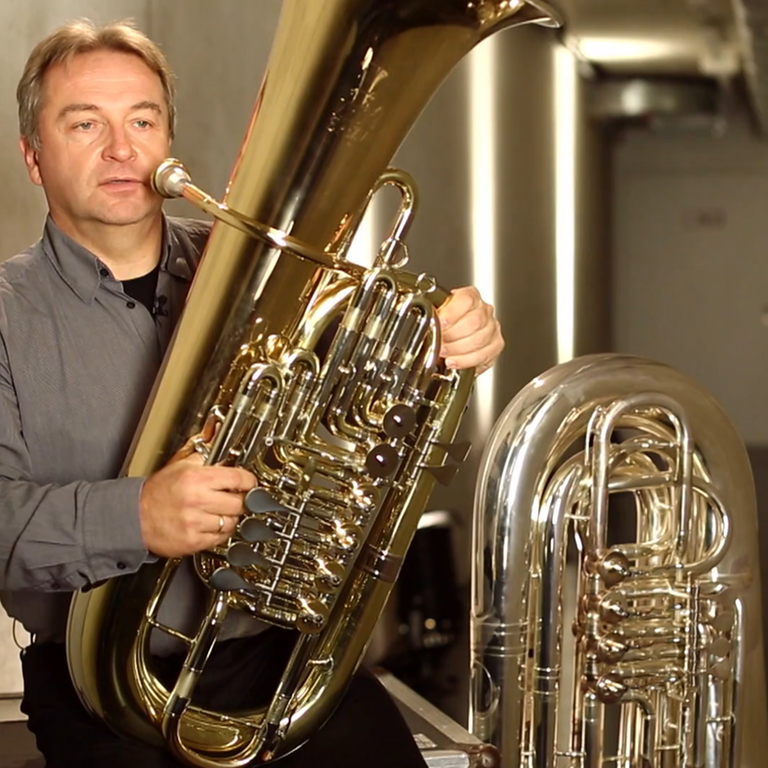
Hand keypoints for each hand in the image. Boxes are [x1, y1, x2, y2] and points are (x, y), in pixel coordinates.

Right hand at [139, 452, 257, 557]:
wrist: (134, 517)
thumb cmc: (155, 492)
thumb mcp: (178, 465)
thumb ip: (202, 455)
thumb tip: (218, 441)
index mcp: (196, 479)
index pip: (237, 478)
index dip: (249, 480)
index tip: (250, 482)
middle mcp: (197, 500)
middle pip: (239, 502)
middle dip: (240, 499)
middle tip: (234, 497)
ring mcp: (195, 523)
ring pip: (232, 521)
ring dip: (231, 517)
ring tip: (220, 511)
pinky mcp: (193, 541)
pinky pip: (221, 537)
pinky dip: (221, 531)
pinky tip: (213, 524)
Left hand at [437, 286, 503, 374]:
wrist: (454, 336)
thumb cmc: (445, 323)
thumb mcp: (437, 313)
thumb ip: (435, 313)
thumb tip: (427, 319)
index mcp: (470, 296)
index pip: (466, 300)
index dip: (452, 313)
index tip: (440, 324)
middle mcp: (484, 310)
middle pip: (474, 322)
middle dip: (453, 336)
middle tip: (440, 343)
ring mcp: (492, 327)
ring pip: (479, 340)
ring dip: (458, 350)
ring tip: (444, 353)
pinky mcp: (496, 345)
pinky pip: (485, 355)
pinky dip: (466, 361)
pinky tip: (454, 361)